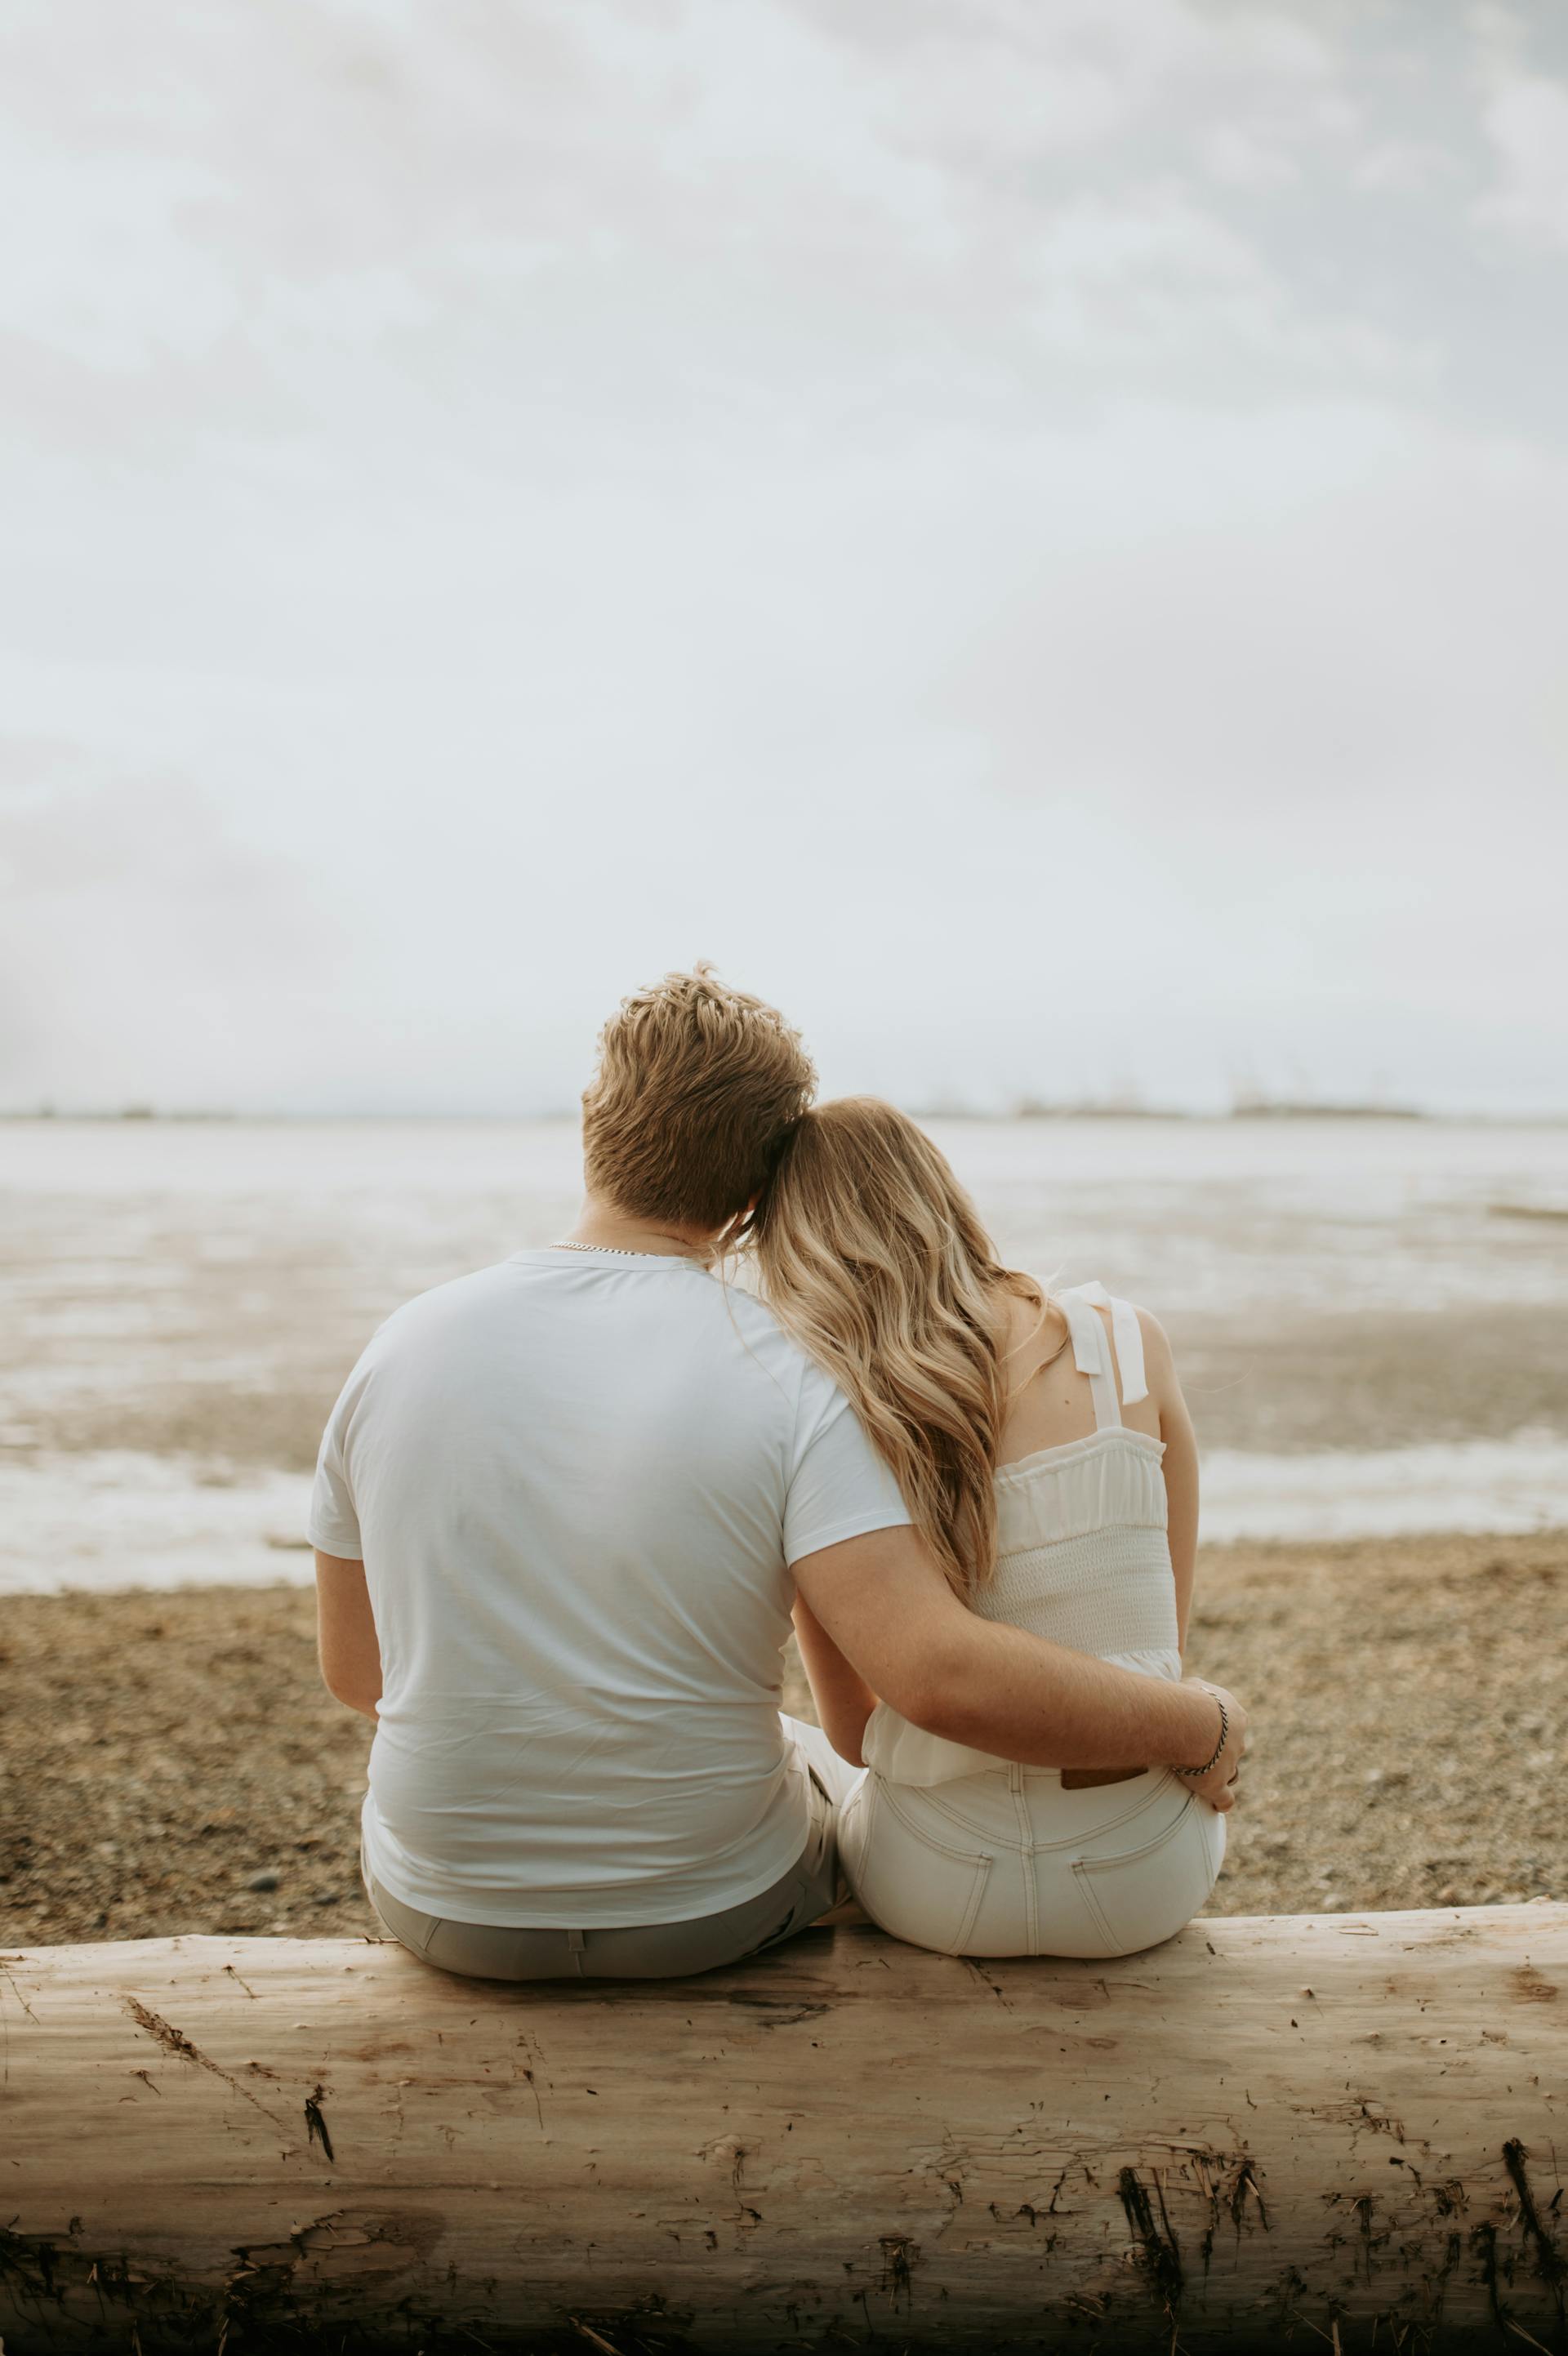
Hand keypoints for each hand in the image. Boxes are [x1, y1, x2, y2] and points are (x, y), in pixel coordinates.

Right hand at [1176, 1679, 1247, 1812]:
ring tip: (1208, 1778)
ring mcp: (1229, 1765)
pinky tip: (1216, 1806)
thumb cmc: (1186, 1700)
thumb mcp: (1192, 1685)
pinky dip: (1221, 1803)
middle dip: (1222, 1752)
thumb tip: (1186, 1688)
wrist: (1188, 1722)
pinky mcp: (1217, 1786)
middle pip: (1235, 1749)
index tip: (1206, 1731)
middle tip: (1202, 1753)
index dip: (1220, 1730)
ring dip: (1223, 1776)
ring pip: (1232, 1774)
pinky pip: (1225, 1799)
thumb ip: (1194, 1690)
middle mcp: (1238, 1741)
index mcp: (1235, 1715)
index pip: (1233, 1725)